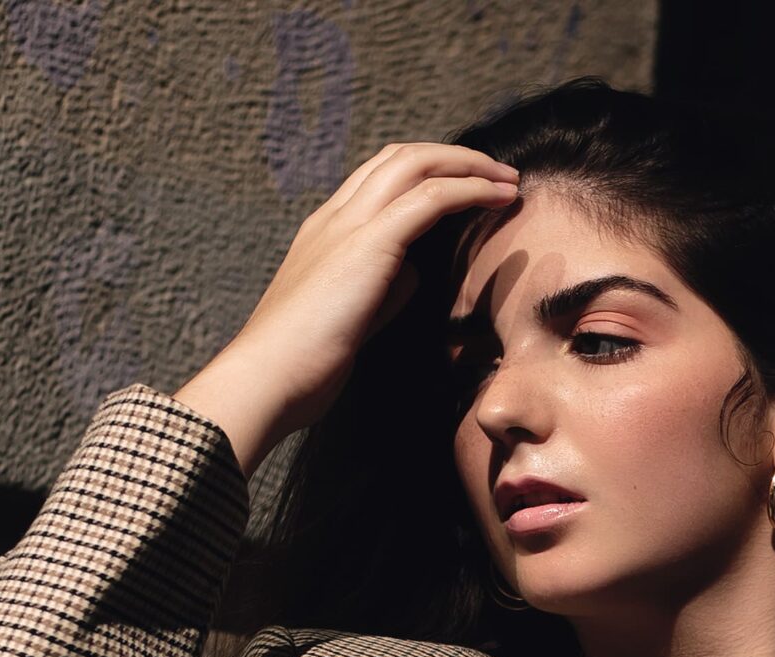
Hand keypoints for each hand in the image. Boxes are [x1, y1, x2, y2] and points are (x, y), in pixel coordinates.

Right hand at [226, 139, 522, 435]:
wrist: (266, 379)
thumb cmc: (302, 365)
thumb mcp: (352, 321)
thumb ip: (381, 292)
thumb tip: (412, 272)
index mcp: (326, 233)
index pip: (379, 179)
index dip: (426, 173)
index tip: (465, 188)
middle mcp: (335, 217)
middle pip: (400, 158)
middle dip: (453, 158)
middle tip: (497, 174)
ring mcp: (349, 225)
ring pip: (416, 164)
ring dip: (469, 165)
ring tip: (508, 180)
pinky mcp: (368, 244)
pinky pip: (429, 198)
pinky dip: (469, 189)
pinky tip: (499, 197)